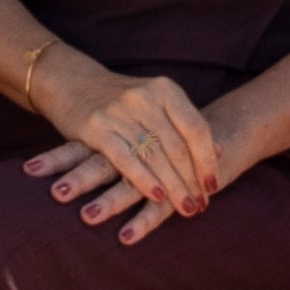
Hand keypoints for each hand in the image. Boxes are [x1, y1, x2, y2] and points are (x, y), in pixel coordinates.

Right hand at [28, 54, 227, 229]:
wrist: (71, 81)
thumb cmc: (120, 98)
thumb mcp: (156, 102)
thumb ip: (184, 124)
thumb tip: (219, 151)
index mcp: (165, 89)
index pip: (196, 129)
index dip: (207, 160)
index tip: (213, 185)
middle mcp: (145, 97)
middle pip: (177, 146)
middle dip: (191, 181)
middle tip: (200, 206)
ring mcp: (120, 111)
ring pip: (155, 156)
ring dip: (173, 187)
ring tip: (185, 208)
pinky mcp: (97, 127)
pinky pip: (126, 159)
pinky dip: (144, 180)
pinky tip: (156, 197)